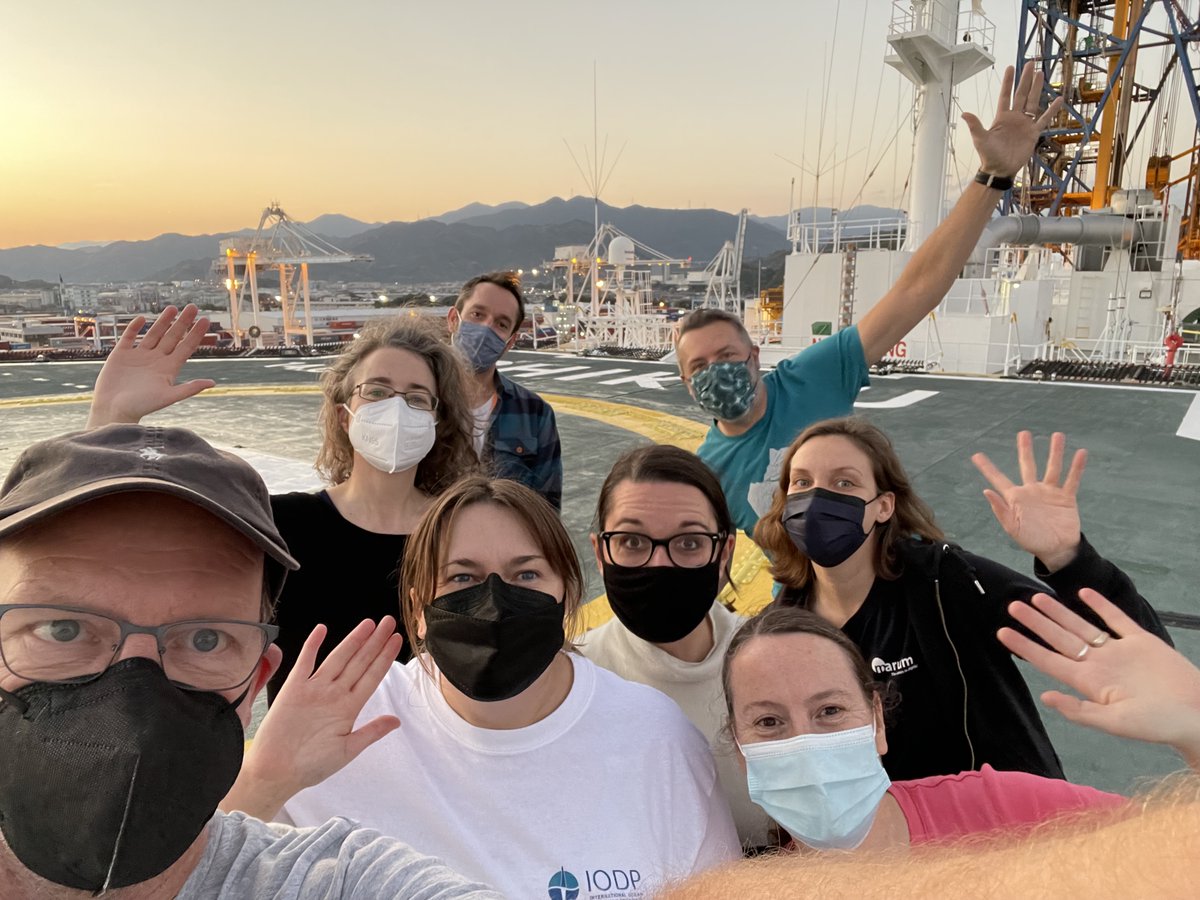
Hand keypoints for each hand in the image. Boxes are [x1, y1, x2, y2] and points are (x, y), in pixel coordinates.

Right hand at [86, 304, 215, 427]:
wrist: (113, 411)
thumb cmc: (141, 407)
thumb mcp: (168, 397)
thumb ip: (189, 388)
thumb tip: (213, 383)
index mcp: (169, 369)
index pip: (186, 347)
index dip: (195, 333)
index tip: (205, 320)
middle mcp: (156, 360)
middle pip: (172, 337)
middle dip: (182, 322)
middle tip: (193, 306)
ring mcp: (139, 356)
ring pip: (154, 334)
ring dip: (163, 321)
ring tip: (173, 308)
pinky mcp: (121, 355)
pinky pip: (129, 337)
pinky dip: (134, 328)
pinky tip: (141, 318)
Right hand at [226, 618, 403, 819]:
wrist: (276, 773)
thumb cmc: (310, 766)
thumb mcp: (347, 750)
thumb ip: (371, 732)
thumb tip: (396, 721)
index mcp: (348, 708)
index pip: (372, 676)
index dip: (384, 657)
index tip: (397, 640)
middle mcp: (334, 694)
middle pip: (359, 662)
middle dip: (375, 642)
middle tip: (389, 622)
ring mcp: (314, 690)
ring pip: (338, 658)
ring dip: (352, 640)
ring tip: (369, 624)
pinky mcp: (293, 690)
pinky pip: (304, 663)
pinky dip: (311, 646)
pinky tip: (321, 630)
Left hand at [963, 61, 1063, 177]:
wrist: (1000, 170)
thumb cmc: (989, 156)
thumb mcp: (981, 139)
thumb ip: (975, 125)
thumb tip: (964, 113)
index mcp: (1002, 117)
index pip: (1005, 95)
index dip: (1008, 82)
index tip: (1011, 67)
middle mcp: (1014, 117)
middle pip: (1021, 93)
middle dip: (1025, 79)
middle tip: (1030, 63)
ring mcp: (1024, 124)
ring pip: (1032, 102)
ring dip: (1037, 88)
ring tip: (1041, 74)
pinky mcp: (1033, 133)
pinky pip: (1044, 119)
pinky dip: (1052, 110)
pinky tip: (1058, 100)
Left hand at [971, 431, 1082, 571]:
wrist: (1057, 550)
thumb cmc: (1032, 540)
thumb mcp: (1013, 528)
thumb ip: (1001, 510)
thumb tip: (986, 491)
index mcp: (1015, 498)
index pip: (999, 479)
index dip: (988, 468)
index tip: (976, 455)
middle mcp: (1032, 491)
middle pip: (1028, 466)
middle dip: (1025, 450)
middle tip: (1023, 433)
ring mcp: (1050, 493)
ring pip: (1052, 468)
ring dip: (1055, 452)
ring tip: (1058, 435)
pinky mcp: (1066, 498)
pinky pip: (1072, 480)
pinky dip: (1076, 467)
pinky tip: (1081, 453)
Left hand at [998, 590, 1199, 768]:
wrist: (1196, 715)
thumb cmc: (1158, 725)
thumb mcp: (1115, 724)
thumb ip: (1080, 711)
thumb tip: (1046, 697)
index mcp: (1090, 683)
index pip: (1049, 660)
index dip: (1025, 646)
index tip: (1002, 633)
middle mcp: (1100, 664)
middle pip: (1060, 638)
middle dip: (1035, 623)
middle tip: (1011, 606)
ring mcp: (1119, 651)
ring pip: (1082, 625)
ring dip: (1059, 612)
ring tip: (1036, 598)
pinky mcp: (1142, 642)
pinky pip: (1117, 619)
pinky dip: (1100, 605)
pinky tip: (1083, 593)